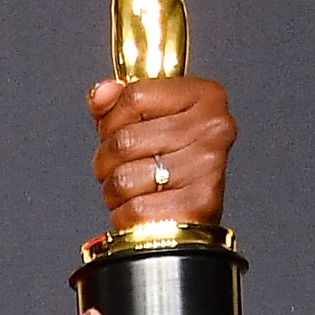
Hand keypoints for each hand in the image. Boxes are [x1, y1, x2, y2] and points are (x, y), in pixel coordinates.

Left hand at [89, 72, 235, 231]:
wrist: (191, 221)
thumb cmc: (170, 170)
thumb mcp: (146, 124)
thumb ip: (119, 104)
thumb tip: (101, 93)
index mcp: (205, 96)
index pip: (134, 95)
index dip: (111, 120)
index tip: (118, 132)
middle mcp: (213, 127)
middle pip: (125, 140)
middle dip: (107, 161)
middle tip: (120, 169)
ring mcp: (207, 166)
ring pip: (124, 177)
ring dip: (114, 192)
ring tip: (132, 191)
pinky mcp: (197, 205)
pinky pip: (134, 210)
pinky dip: (125, 216)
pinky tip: (142, 211)